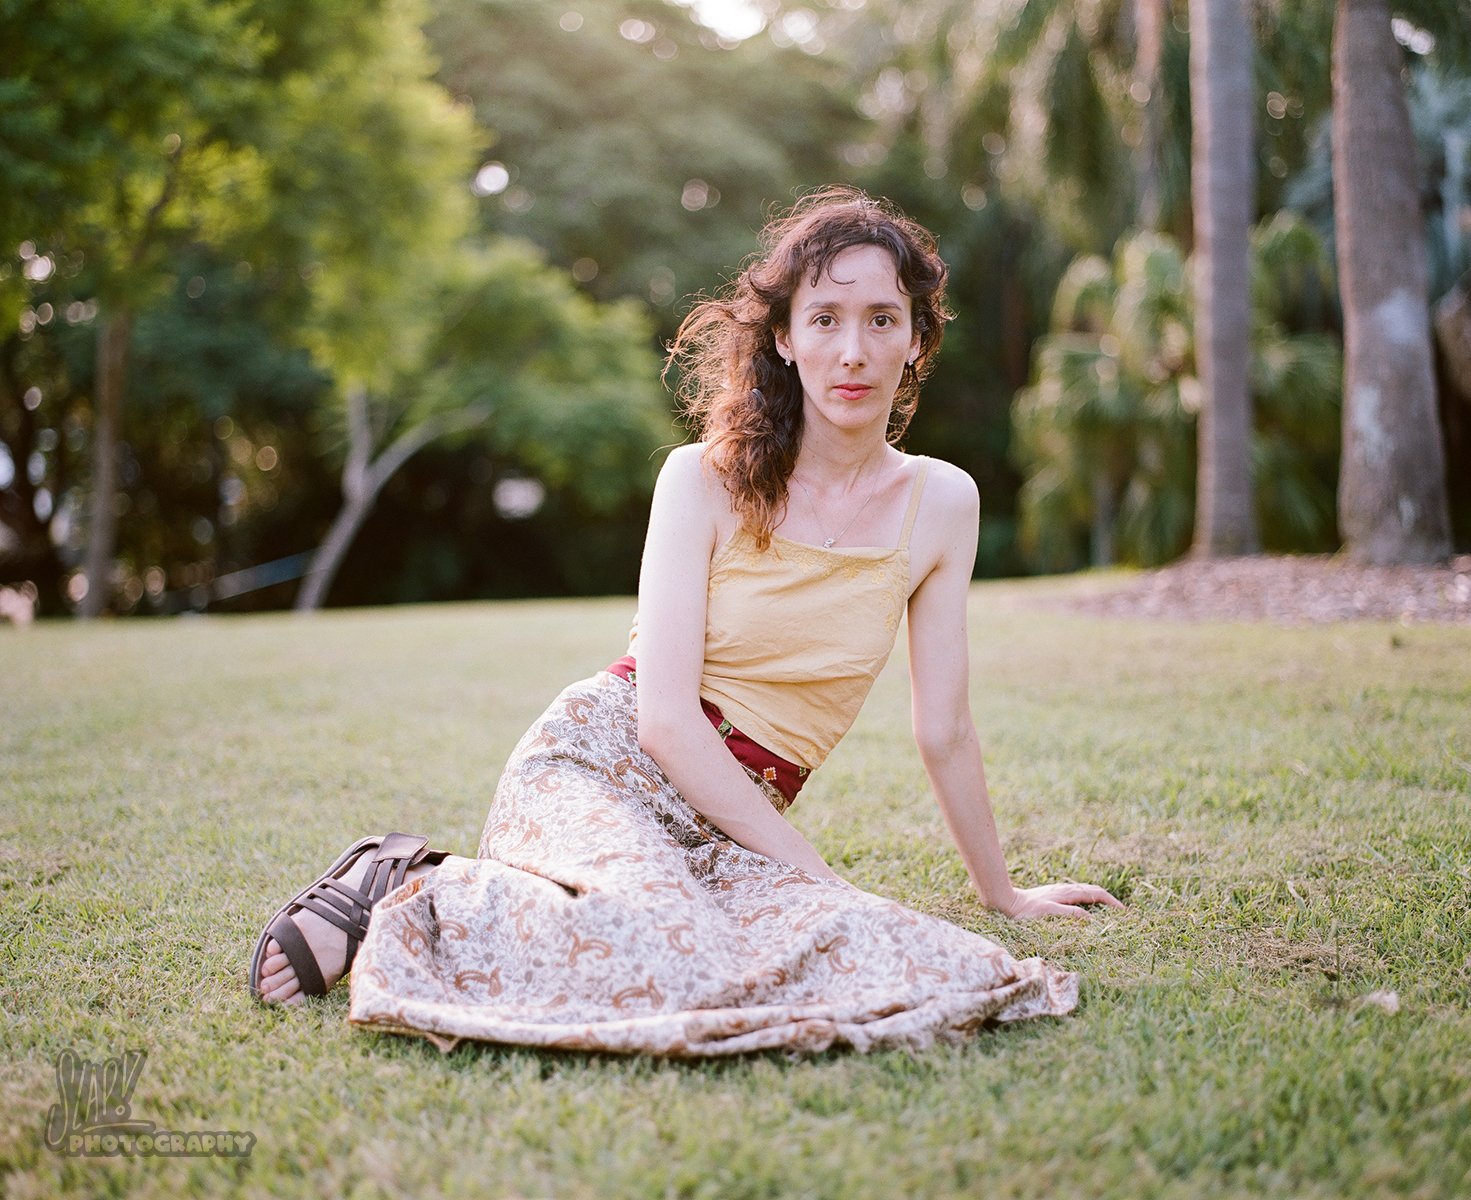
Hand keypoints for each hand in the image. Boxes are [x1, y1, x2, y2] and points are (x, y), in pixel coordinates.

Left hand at [999, 882, 1124, 919]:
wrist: (1007, 902)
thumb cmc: (1026, 910)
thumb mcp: (1048, 912)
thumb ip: (1068, 913)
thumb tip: (1090, 918)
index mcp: (1067, 893)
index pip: (1096, 894)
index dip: (1111, 902)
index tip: (1123, 912)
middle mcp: (1066, 889)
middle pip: (1094, 891)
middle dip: (1110, 899)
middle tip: (1122, 912)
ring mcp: (1060, 891)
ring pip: (1086, 892)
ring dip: (1101, 899)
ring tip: (1110, 910)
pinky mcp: (1055, 895)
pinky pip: (1078, 896)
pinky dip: (1089, 900)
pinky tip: (1089, 908)